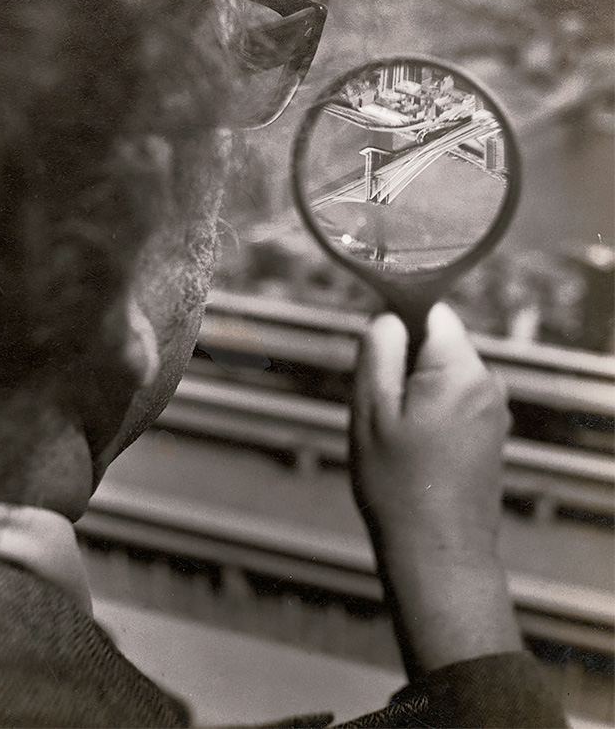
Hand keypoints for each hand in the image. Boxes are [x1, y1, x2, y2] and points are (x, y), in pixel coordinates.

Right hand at [350, 303, 510, 559]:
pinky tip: (415, 450)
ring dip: (413, 392)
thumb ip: (378, 351)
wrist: (437, 553)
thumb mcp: (371, 410)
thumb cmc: (397, 485)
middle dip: (403, 364)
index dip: (396, 324)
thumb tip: (387, 315)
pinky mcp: (491, 432)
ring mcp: (495, 409)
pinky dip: (428, 413)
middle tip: (380, 410)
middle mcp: (489, 383)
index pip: (430, 311)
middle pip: (436, 343)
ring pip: (441, 373)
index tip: (376, 362)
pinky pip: (453, 400)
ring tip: (397, 437)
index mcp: (461, 371)